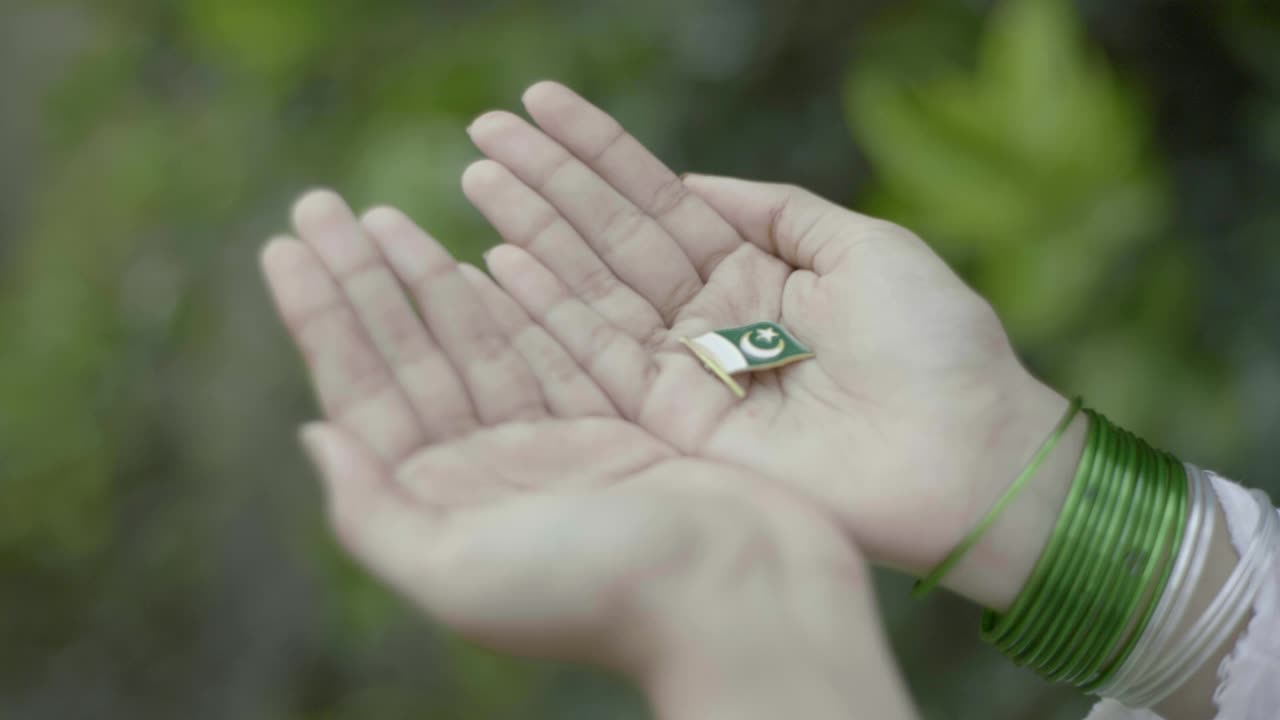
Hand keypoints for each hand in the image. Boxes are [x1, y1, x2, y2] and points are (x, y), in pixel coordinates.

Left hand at [261, 193, 915, 718]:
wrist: (744, 602)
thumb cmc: (603, 595)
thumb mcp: (461, 576)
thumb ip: (375, 516)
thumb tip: (314, 434)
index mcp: (443, 508)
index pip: (365, 394)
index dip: (323, 318)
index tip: (285, 244)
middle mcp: (488, 473)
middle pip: (411, 355)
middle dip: (365, 279)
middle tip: (319, 203)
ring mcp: (550, 446)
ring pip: (476, 341)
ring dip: (425, 277)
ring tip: (381, 215)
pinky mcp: (613, 425)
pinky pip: (552, 346)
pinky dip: (517, 299)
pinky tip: (480, 254)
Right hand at [463, 82, 1085, 607]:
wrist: (965, 455)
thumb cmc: (935, 345)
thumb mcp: (862, 246)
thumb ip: (775, 212)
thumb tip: (695, 182)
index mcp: (754, 272)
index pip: (658, 200)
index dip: (598, 152)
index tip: (541, 103)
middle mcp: (709, 320)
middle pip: (611, 240)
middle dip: (548, 183)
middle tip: (483, 131)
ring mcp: (687, 373)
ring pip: (594, 291)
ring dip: (533, 235)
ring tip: (479, 176)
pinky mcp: (674, 427)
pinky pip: (598, 362)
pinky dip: (548, 316)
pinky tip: (498, 264)